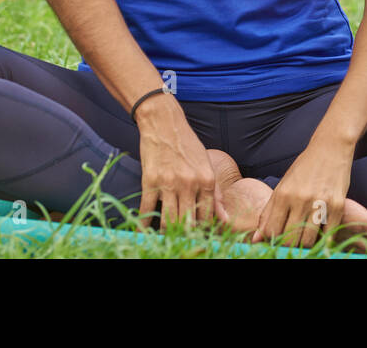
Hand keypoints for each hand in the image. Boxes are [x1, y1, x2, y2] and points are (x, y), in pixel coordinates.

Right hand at [135, 94, 228, 230]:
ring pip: (168, 219)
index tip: (197, 238)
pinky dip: (143, 223)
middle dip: (184, 235)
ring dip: (165, 232)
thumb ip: (216, 195)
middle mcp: (190, 183)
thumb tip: (224, 220)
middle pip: (187, 221)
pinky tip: (142, 230)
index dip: (202, 231)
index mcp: (207, 180)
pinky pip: (146, 209)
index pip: (207, 216)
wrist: (164, 123)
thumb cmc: (188, 146)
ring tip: (165, 238)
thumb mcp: (207, 167)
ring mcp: (169, 182)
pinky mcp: (150, 180)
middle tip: (181, 241)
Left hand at [250, 139, 353, 247]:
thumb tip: (256, 239)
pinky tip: (320, 232)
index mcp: (283, 194)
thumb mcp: (282, 186)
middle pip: (289, 239)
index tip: (276, 240)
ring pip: (308, 241)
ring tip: (305, 237)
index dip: (271, 240)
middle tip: (292, 242)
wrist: (331, 148)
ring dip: (305, 244)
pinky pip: (328, 234)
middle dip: (288, 245)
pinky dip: (323, 238)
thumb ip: (268, 212)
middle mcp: (300, 199)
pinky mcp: (337, 205)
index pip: (271, 231)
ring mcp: (320, 203)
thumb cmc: (304, 168)